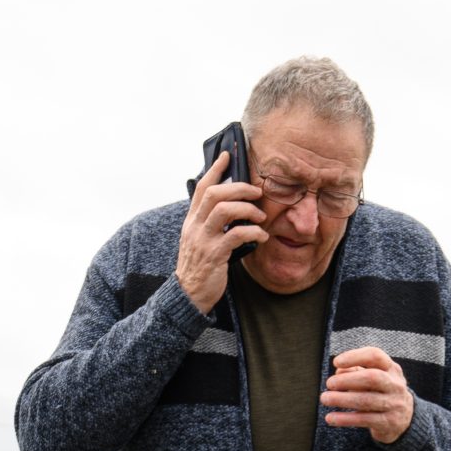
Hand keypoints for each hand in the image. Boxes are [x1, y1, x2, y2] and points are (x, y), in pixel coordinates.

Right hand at [177, 151, 265, 314]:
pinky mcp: (215, 255)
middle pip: (215, 194)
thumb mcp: (199, 240)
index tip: (228, 155)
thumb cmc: (199, 266)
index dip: (215, 169)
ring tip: (261, 216)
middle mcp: (195, 226)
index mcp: (192, 220)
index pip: (202, 187)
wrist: (188, 294)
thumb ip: (210, 222)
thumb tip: (232, 207)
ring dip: (247, 209)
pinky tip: (262, 236)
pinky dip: (253, 232)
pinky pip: (236, 235)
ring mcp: (203, 240)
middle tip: (257, 192)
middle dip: (239, 188)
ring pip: (224, 210)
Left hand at [322, 346, 413, 444]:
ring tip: (325, 399)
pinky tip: (330, 418)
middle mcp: (395, 385)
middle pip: (372, 378)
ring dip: (342, 399)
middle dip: (347, 380)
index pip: (375, 356)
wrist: (405, 420)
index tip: (336, 362)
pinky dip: (345, 419)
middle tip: (329, 383)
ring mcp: (393, 405)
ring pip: (366, 400)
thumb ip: (356, 371)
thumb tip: (339, 370)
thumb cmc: (382, 393)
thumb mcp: (374, 378)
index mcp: (391, 369)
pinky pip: (364, 420)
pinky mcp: (388, 423)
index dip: (355, 357)